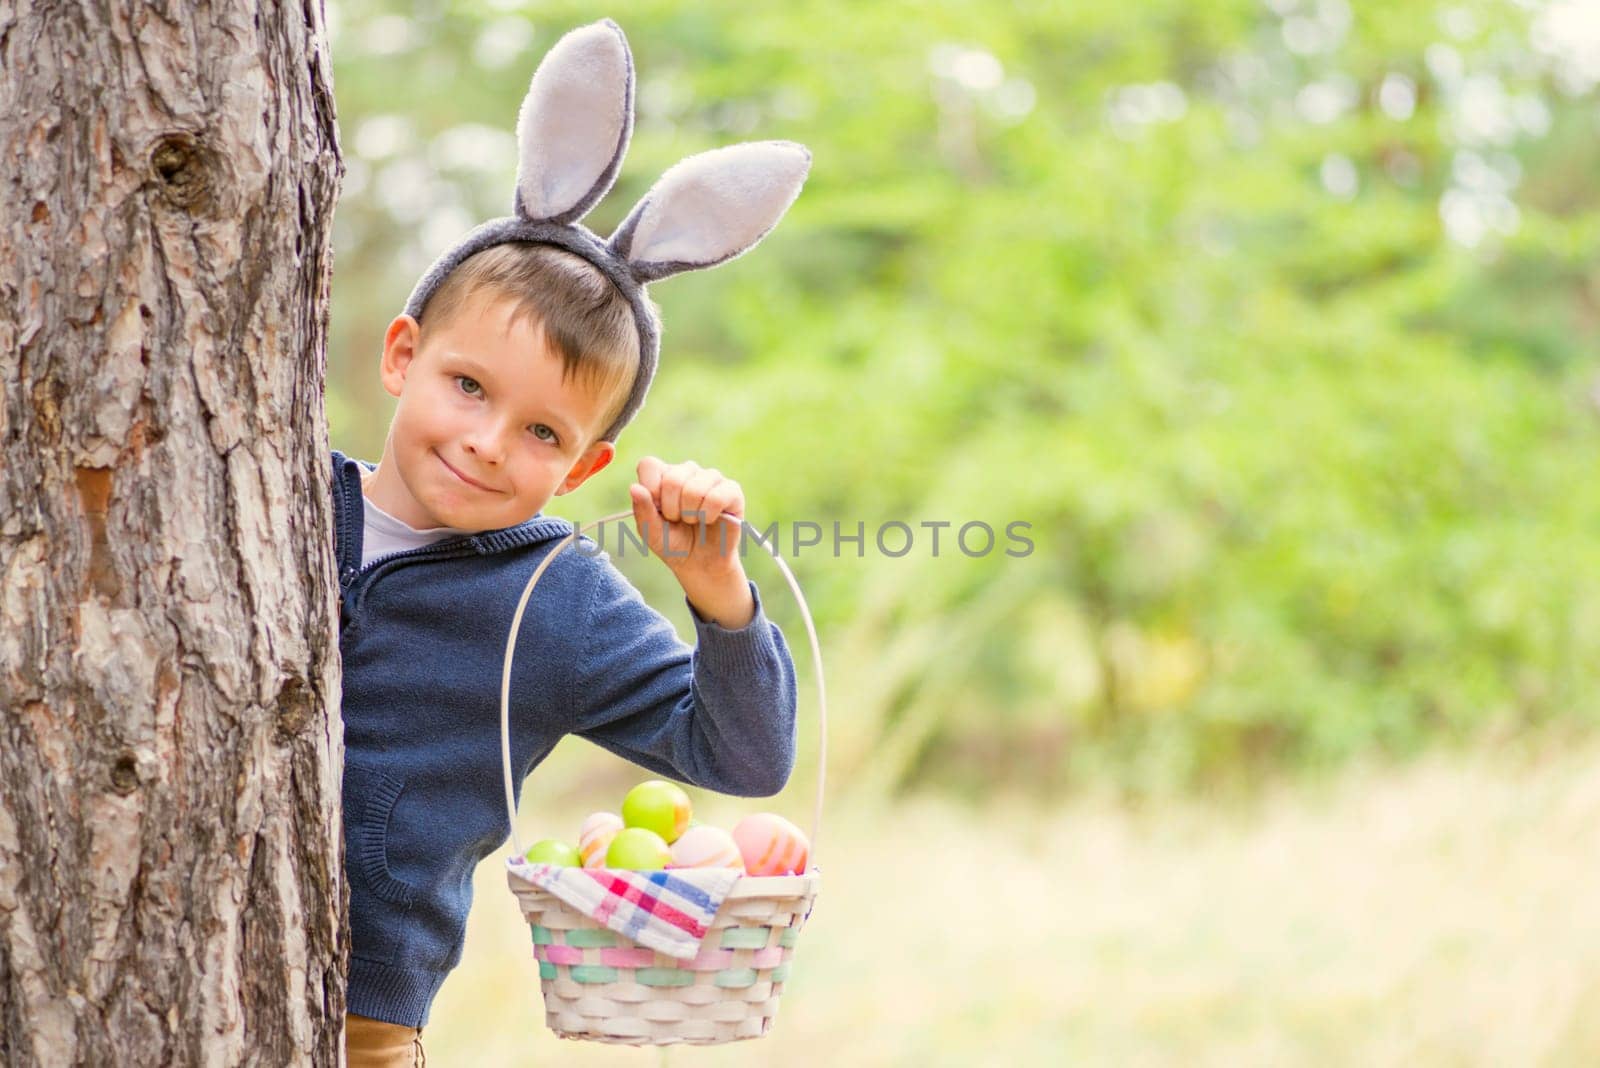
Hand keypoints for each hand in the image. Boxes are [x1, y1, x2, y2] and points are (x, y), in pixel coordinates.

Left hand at [629, 457, 753, 627]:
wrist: (700, 564)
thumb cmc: (674, 544)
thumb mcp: (650, 532)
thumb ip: (642, 510)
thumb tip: (634, 487)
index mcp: (664, 476)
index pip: (649, 465)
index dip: (650, 489)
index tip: (657, 509)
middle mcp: (688, 471)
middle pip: (672, 478)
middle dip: (671, 509)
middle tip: (678, 520)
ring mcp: (711, 478)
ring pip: (695, 488)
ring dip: (690, 514)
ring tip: (694, 521)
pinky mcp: (732, 491)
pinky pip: (717, 497)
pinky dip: (709, 515)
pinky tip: (710, 520)